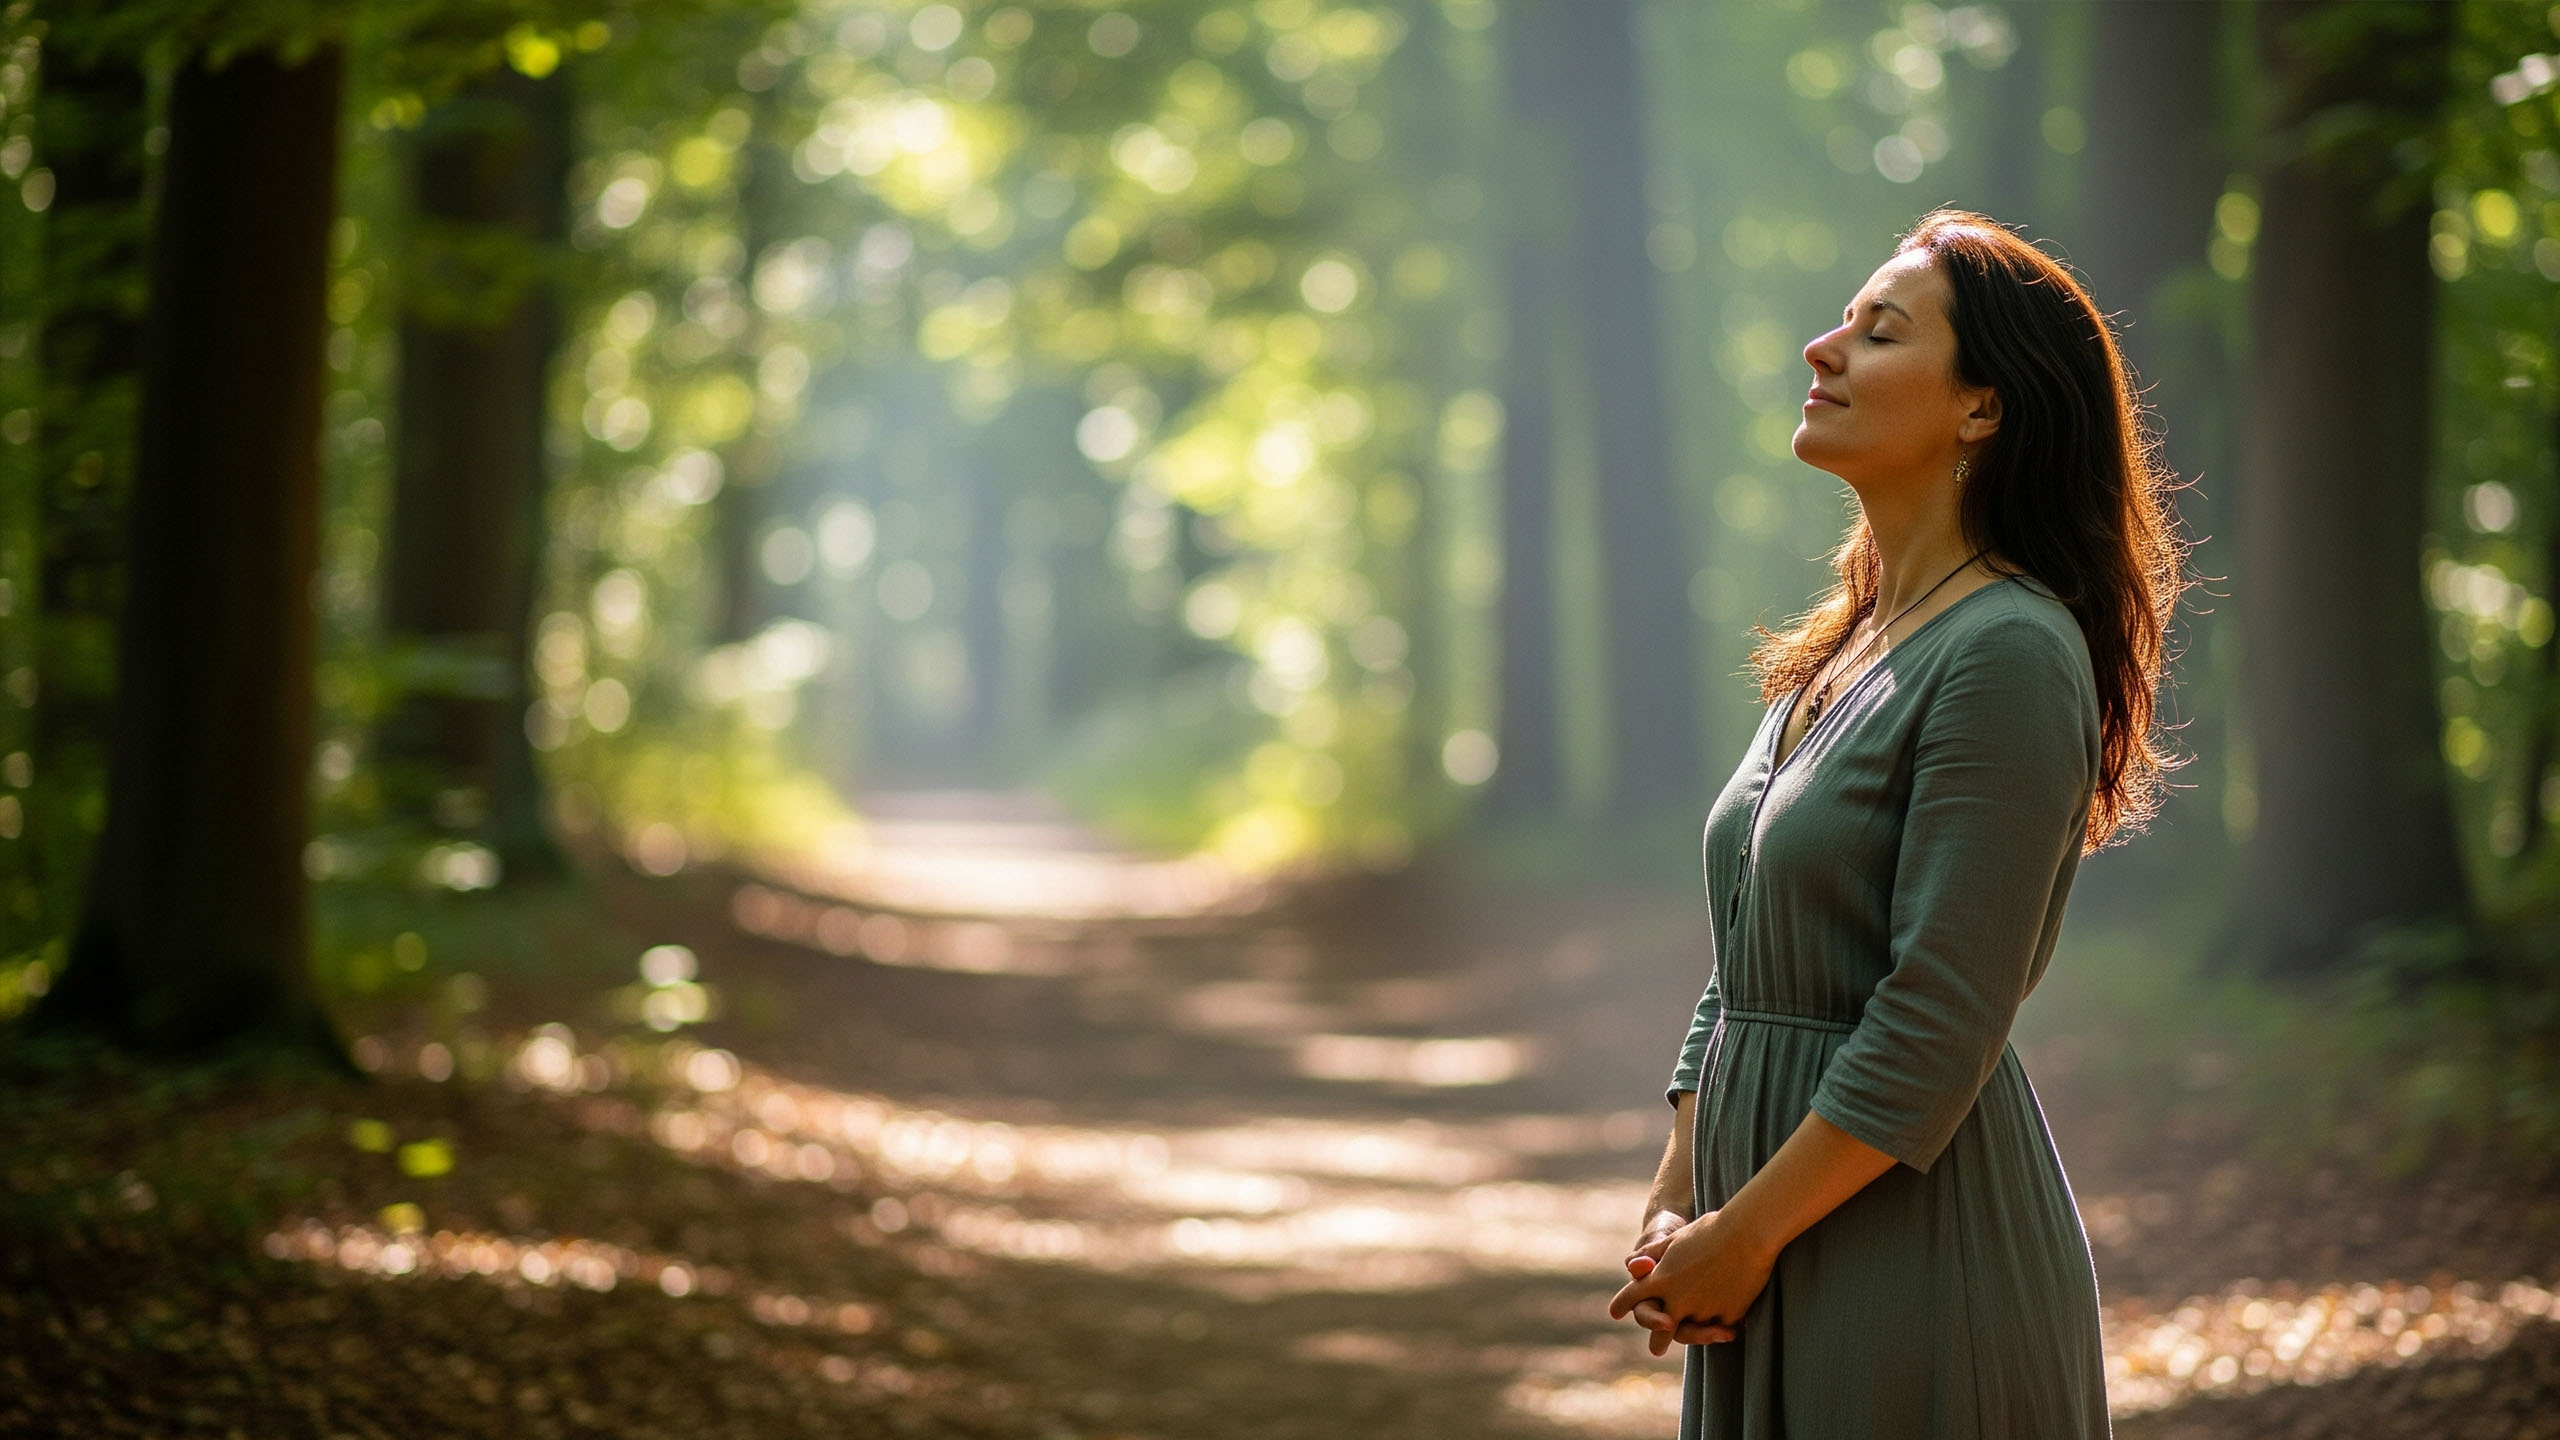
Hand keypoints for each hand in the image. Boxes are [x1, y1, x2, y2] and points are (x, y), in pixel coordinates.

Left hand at [1611, 1209, 1773, 1352]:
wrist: (1748, 1233)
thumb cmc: (1710, 1230)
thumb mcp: (1675, 1238)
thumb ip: (1653, 1255)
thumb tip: (1632, 1267)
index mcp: (1661, 1278)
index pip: (1633, 1297)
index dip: (1622, 1304)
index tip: (1614, 1312)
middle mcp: (1678, 1299)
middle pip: (1660, 1328)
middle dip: (1658, 1338)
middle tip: (1656, 1349)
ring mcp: (1703, 1310)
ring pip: (1693, 1330)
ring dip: (1695, 1333)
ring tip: (1702, 1337)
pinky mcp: (1728, 1315)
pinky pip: (1720, 1327)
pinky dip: (1721, 1326)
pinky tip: (1724, 1327)